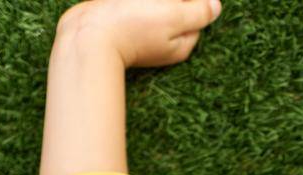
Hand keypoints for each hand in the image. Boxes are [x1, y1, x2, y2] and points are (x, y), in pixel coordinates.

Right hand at [61, 0, 221, 70]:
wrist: (86, 36)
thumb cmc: (131, 26)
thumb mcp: (173, 17)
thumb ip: (198, 12)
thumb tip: (216, 6)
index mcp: (182, 43)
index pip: (198, 11)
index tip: (168, 1)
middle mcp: (166, 42)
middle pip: (178, 9)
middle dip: (171, 2)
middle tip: (153, 2)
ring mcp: (145, 34)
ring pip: (159, 7)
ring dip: (155, 2)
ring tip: (141, 2)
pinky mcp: (126, 26)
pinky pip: (141, 8)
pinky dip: (142, 3)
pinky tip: (130, 2)